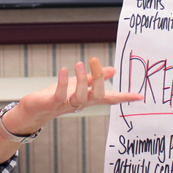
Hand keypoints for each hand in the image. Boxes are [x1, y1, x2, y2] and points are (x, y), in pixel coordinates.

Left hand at [6, 57, 142, 134]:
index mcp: (88, 98)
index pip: (109, 98)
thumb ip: (93, 79)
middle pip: (97, 96)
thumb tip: (113, 71)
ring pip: (80, 96)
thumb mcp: (77, 85)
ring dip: (82, 79)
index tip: (139, 96)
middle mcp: (80, 103)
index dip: (124, 97)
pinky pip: (60, 95)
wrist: (33, 111)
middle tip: (96, 62)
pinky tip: (64, 70)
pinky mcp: (52, 103)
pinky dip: (63, 82)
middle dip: (99, 80)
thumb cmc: (56, 97)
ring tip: (80, 63)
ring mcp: (66, 105)